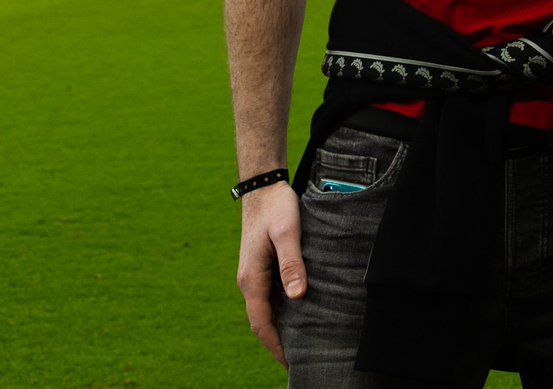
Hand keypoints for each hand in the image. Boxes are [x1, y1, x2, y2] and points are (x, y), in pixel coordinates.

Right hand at [236, 182, 303, 366]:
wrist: (263, 187)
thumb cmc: (277, 208)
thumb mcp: (288, 233)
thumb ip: (291, 264)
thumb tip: (297, 297)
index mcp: (252, 278)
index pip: (261, 322)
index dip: (275, 345)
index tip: (290, 364)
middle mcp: (249, 282)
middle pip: (261, 322)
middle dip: (277, 343)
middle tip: (299, 362)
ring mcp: (254, 276)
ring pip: (265, 311)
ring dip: (280, 329)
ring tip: (303, 345)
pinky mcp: (262, 268)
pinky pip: (269, 298)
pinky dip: (281, 313)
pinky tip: (299, 316)